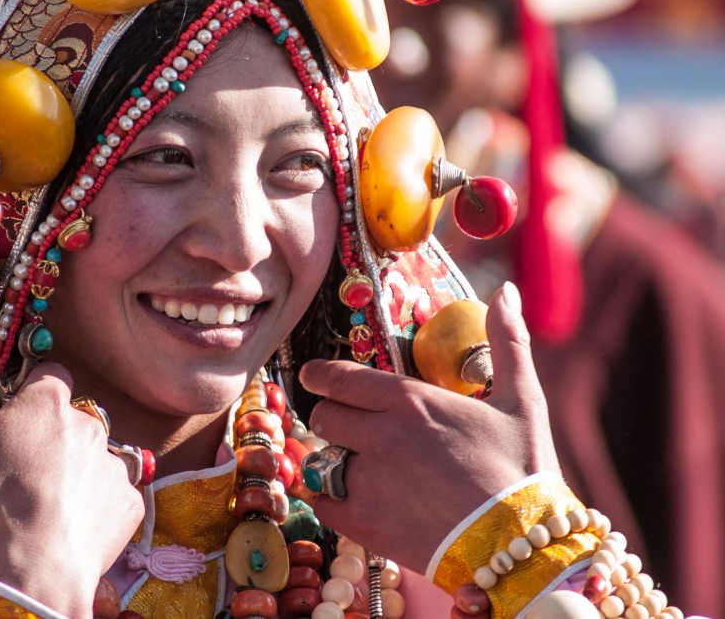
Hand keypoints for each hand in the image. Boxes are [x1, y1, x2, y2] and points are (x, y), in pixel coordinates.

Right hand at [0, 310, 143, 615]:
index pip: (49, 377)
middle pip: (72, 419)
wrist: (31, 573)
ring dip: (74, 471)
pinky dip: (95, 506)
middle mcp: (89, 423)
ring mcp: (114, 462)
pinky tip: (68, 526)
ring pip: (92, 456)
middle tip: (19, 474)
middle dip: (51, 437)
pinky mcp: (129, 501)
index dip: (30, 399)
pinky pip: (113, 493)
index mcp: (49, 402)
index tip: (11, 427)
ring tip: (42, 506)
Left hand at [298, 282, 558, 573]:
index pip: (337, 378)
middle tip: (346, 426)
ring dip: (332, 460)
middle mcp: (379, 435)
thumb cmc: (524, 471)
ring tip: (355, 467)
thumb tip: (506, 291)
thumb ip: (507, 341)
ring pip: (320, 459)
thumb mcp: (522, 400)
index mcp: (409, 400)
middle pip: (322, 416)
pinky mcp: (363, 523)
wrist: (523, 548)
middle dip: (330, 418)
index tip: (315, 377)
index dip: (320, 376)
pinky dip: (330, 501)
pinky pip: (320, 503)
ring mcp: (367, 480)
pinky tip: (352, 501)